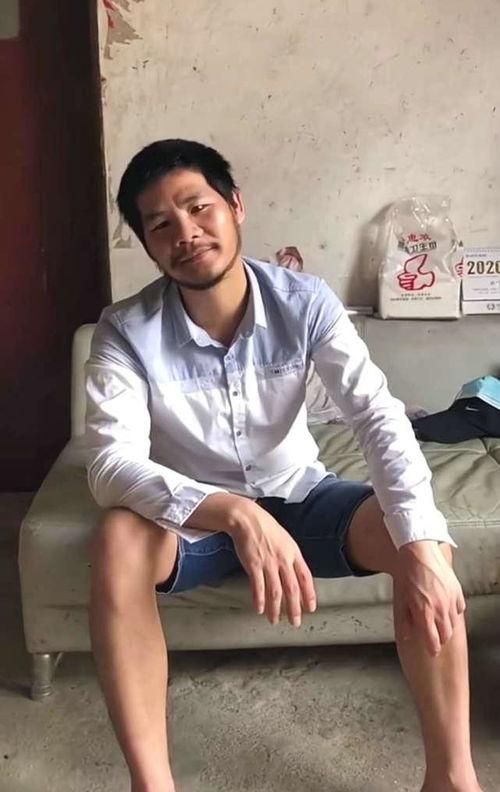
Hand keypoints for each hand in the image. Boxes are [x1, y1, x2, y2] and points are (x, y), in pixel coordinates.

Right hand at [187, 492, 316, 625]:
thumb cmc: (266, 528)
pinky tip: (260, 610)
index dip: (309, 594)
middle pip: (292, 589)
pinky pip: (258, 587)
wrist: (247, 519)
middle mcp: (283, 560)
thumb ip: (291, 557)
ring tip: (274, 620)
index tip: (311, 608)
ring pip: (275, 591)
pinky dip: (259, 600)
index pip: (306, 577)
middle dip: (294, 608)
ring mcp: (269, 563)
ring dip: (276, 609)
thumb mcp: (285, 540)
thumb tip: (295, 573)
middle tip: (295, 622)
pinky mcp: (254, 565)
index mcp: (294, 553)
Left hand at [394, 540, 465, 655]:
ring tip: (440, 623)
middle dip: (440, 639)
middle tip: (435, 637)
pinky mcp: (457, 592)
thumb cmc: (407, 574)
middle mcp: (440, 610)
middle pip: (446, 635)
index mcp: (424, 613)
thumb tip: (406, 637)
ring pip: (454, 623)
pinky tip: (447, 608)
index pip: (433, 641)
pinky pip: (459, 609)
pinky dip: (454, 612)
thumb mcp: (401, 598)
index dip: (432, 649)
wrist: (418, 552)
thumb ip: (404, 620)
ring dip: (447, 626)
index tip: (432, 651)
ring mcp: (450, 601)